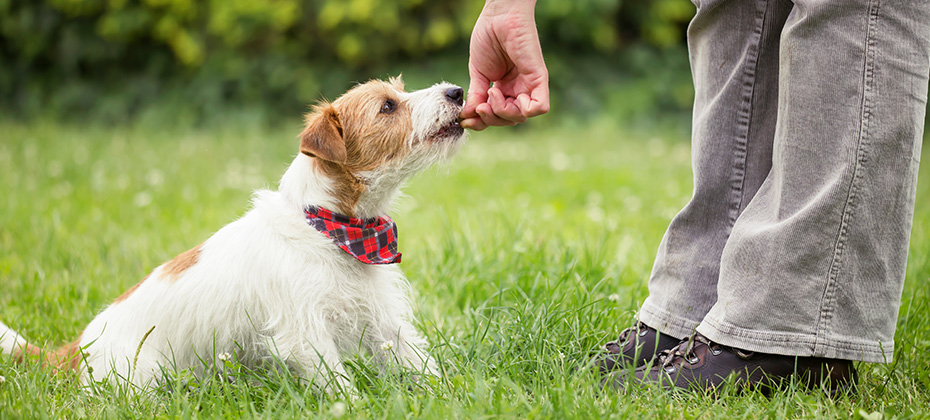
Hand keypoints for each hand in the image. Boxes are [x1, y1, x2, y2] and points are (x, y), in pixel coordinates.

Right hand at [460, 0, 549, 130]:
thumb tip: (467, 117)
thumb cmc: (487, 37)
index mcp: (504, 88)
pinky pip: (540, 107)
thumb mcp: (477, 73)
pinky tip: (507, 95)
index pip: (496, 116)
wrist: (497, 16)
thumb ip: (476, 96)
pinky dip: (524, 110)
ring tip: (491, 92)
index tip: (465, 119)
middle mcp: (517, 89)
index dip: (482, 122)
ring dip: (502, 112)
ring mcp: (528, 85)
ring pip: (521, 117)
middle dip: (491, 119)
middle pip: (508, 120)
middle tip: (480, 106)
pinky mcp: (538, 78)